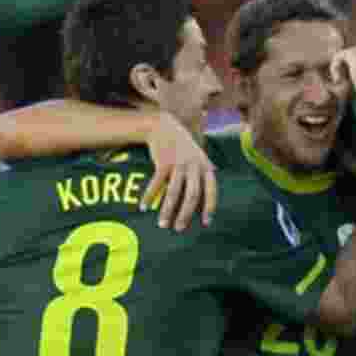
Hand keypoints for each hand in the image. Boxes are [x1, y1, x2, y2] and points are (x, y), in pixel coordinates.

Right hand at [140, 112, 217, 230]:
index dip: (209, 207)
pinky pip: (156, 183)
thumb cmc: (183, 147)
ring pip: (174, 192)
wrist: (164, 127)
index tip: (206, 223)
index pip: (211, 190)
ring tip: (162, 224)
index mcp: (205, 167)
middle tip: (179, 229)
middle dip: (185, 214)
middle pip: (192, 195)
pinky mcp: (163, 161)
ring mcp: (179, 163)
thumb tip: (208, 195)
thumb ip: (204, 173)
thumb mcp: (199, 157)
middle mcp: (194, 166)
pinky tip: (144, 207)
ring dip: (167, 210)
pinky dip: (149, 196)